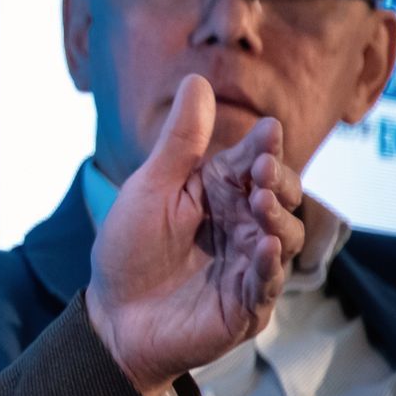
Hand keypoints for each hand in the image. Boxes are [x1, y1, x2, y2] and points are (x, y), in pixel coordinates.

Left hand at [87, 74, 303, 395]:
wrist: (112, 315)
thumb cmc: (128, 249)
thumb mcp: (150, 188)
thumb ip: (178, 142)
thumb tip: (197, 80)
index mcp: (218, 194)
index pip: (253, 164)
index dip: (264, 149)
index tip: (267, 132)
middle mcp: (241, 226)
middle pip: (279, 197)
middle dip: (278, 181)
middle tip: (263, 172)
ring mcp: (248, 266)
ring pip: (283, 237)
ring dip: (277, 219)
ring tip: (261, 204)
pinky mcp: (247, 305)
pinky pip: (268, 283)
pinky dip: (268, 264)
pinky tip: (263, 246)